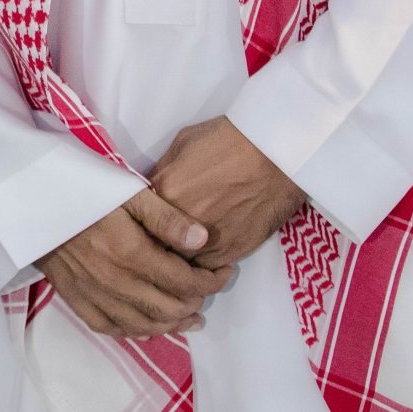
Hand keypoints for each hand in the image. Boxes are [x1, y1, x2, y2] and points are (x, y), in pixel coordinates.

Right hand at [39, 189, 227, 339]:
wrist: (30, 199)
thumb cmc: (81, 189)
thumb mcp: (126, 191)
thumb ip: (166, 217)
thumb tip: (203, 240)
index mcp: (131, 253)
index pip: (184, 282)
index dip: (210, 282)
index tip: (223, 273)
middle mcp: (115, 282)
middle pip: (168, 308)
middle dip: (195, 303)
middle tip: (207, 293)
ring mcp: (94, 296)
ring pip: (144, 325)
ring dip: (173, 324)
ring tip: (190, 317)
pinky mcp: (77, 301)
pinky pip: (113, 329)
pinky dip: (137, 331)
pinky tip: (149, 325)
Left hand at [147, 116, 307, 271]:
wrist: (274, 155)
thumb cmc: (228, 141)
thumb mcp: (183, 144)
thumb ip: (163, 171)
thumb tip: (152, 189)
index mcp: (164, 192)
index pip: (138, 218)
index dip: (140, 221)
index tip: (143, 221)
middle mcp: (179, 222)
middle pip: (154, 245)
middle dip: (155, 243)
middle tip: (159, 239)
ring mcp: (204, 241)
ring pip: (179, 263)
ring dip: (178, 258)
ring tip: (182, 249)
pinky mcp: (229, 253)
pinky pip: (205, 270)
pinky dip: (202, 265)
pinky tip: (203, 254)